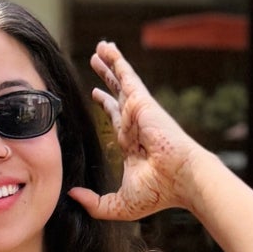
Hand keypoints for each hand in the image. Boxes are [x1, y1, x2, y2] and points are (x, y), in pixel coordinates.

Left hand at [71, 42, 208, 221]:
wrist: (180, 178)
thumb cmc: (158, 192)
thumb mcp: (119, 204)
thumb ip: (94, 203)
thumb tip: (72, 195)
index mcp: (132, 144)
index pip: (116, 118)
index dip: (105, 104)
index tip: (95, 93)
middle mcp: (135, 123)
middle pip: (117, 94)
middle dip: (106, 79)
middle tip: (95, 63)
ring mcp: (139, 111)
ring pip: (121, 81)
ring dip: (110, 64)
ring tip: (100, 48)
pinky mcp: (142, 101)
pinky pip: (126, 75)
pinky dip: (116, 60)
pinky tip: (106, 47)